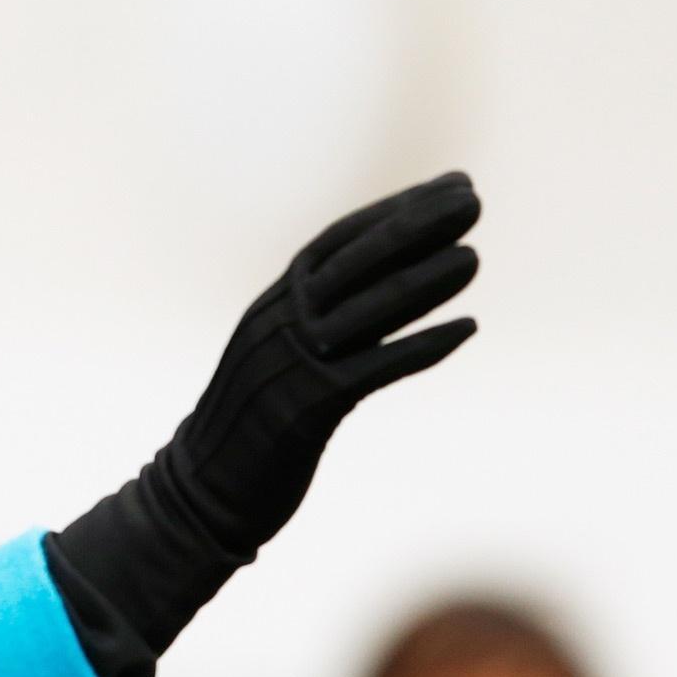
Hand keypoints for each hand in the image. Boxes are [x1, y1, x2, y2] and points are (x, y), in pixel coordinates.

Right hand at [47, 172, 481, 667]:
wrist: (202, 490)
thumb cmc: (250, 424)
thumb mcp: (277, 356)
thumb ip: (315, 320)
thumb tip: (373, 289)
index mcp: (274, 303)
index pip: (339, 240)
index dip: (395, 210)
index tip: (446, 186)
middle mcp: (280, 321)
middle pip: (357, 260)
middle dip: (417, 225)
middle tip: (472, 200)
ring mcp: (292, 362)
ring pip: (369, 308)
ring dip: (427, 280)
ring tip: (474, 258)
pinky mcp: (306, 409)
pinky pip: (374, 368)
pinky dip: (421, 346)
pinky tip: (466, 329)